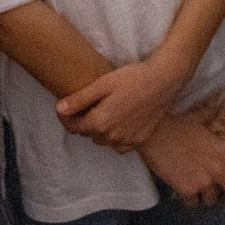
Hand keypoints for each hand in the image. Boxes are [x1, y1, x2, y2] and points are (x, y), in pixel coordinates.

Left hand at [57, 51, 183, 153]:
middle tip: (89, 105)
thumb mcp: (103, 84)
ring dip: (100, 130)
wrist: (164, 81)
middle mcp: (111, 137)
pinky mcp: (139, 141)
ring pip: (103, 140)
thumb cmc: (133, 78)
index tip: (64, 109)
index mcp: (99, 122)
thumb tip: (59, 109)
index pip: (74, 127)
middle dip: (85, 122)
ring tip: (105, 112)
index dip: (66, 118)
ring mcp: (126, 141)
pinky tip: (119, 123)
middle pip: (89, 133)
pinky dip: (115, 138)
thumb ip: (80, 99)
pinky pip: (119, 146)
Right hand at [140, 112, 224, 206]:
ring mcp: (203, 182)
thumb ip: (213, 113)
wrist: (153, 134)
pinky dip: (192, 200)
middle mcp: (218, 169)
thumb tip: (220, 105)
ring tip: (203, 189)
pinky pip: (194, 203)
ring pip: (213, 201)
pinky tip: (188, 192)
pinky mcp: (186, 191)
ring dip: (209, 196)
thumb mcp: (199, 116)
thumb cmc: (177, 122)